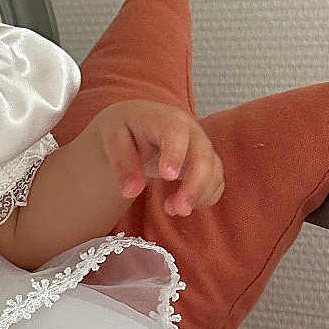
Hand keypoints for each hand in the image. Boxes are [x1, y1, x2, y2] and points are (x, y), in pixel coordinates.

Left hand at [89, 99, 224, 217]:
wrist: (138, 123)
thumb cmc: (126, 129)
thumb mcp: (112, 139)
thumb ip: (122, 163)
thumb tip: (131, 191)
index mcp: (166, 119)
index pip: (176, 132)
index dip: (175, 154)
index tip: (168, 177)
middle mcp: (191, 131)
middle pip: (203, 155)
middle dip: (194, 185)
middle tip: (178, 209)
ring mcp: (202, 147)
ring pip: (213, 171)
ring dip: (198, 195)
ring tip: (172, 210)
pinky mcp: (207, 163)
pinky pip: (216, 182)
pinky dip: (204, 198)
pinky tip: (182, 206)